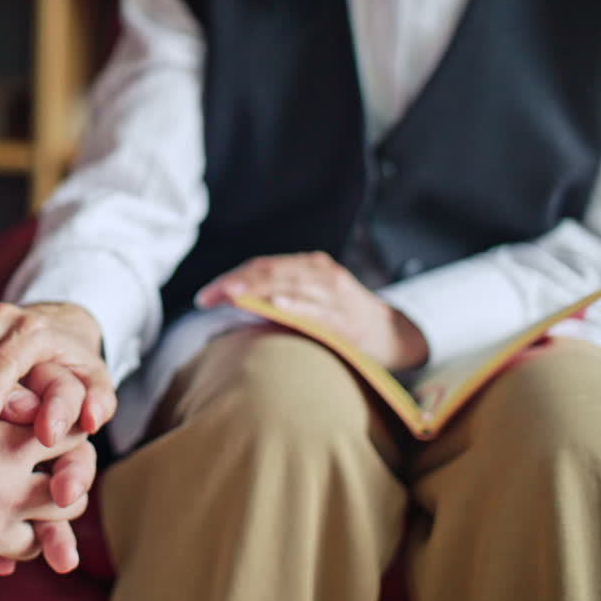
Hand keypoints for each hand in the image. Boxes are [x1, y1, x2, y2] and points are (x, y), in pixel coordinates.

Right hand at [0, 395, 91, 573]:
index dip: (71, 430)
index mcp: (7, 445)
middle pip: (70, 494)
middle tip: (58, 472)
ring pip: (45, 533)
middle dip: (69, 481)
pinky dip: (4, 542)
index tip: (63, 428)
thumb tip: (21, 396)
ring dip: (42, 518)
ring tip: (26, 503)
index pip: (70, 437)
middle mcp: (10, 492)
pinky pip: (3, 556)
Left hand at [196, 251, 428, 370]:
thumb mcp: (312, 298)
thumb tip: (233, 307)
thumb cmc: (342, 317)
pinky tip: (278, 306)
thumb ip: (278, 297)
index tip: (205, 296)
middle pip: (271, 272)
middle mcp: (321, 274)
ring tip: (232, 295)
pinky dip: (297, 306)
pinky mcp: (347, 318)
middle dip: (237, 284)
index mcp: (309, 266)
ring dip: (259, 290)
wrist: (394, 333)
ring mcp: (335, 295)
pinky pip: (318, 310)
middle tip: (209, 296)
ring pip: (291, 286)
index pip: (262, 267)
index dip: (232, 278)